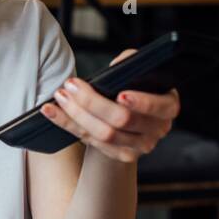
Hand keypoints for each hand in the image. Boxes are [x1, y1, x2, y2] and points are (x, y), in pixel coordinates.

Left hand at [39, 49, 180, 162]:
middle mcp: (157, 130)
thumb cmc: (132, 88)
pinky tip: (51, 111)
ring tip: (59, 96)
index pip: (158, 107)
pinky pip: (90, 140)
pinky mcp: (119, 155)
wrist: (127, 119)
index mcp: (168, 106)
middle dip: (93, 102)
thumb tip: (120, 63)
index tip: (120, 94)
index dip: (141, 102)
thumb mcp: (137, 74)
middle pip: (123, 120)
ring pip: (103, 134)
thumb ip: (132, 63)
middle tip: (71, 85)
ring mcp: (139, 146)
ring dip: (76, 114)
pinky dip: (67, 124)